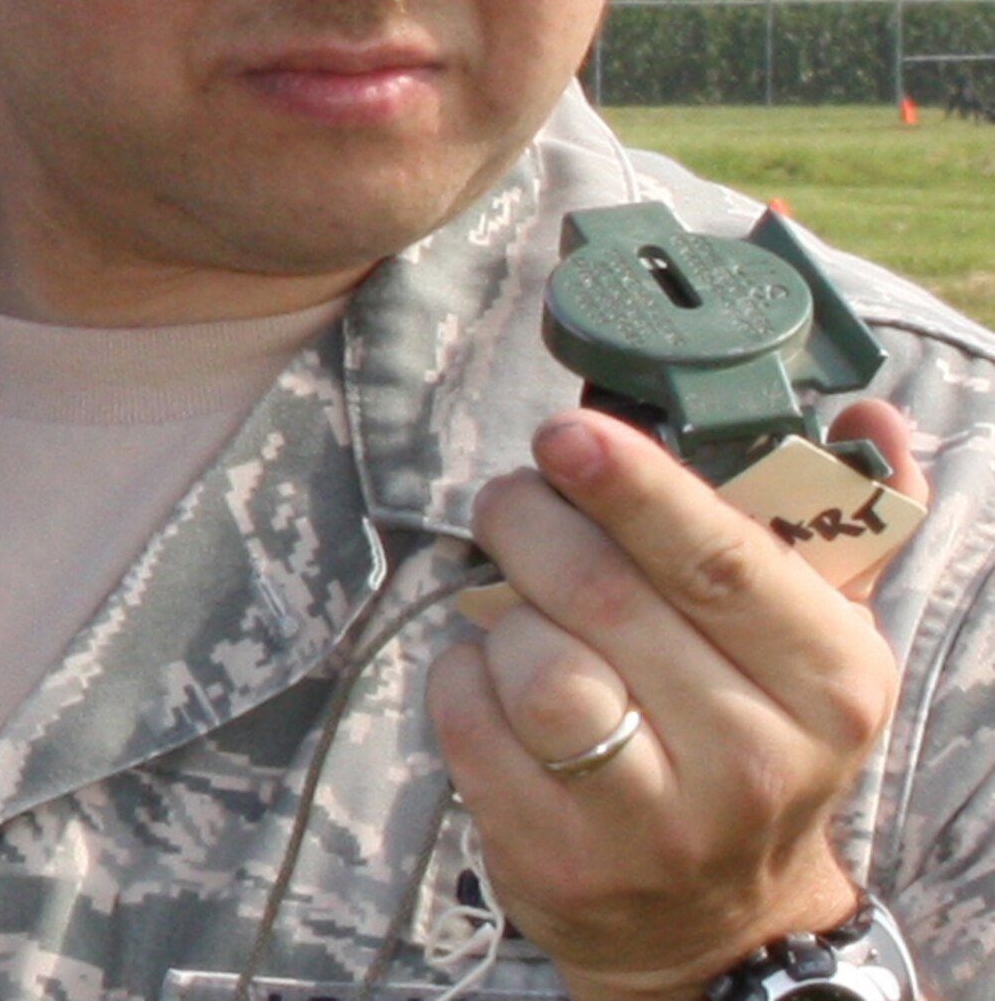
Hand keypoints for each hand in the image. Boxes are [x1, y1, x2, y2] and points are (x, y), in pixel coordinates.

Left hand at [426, 400, 926, 1000]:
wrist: (715, 917)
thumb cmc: (755, 727)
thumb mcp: (821, 632)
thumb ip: (838, 514)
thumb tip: (866, 412)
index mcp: (829, 680)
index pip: (723, 562)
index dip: (635, 487)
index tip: (567, 431)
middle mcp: (752, 761)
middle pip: (605, 597)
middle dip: (534, 517)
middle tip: (515, 493)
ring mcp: (652, 827)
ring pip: (536, 663)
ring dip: (503, 604)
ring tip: (520, 597)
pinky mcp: (557, 864)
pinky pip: (470, 722)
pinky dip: (463, 670)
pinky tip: (494, 670)